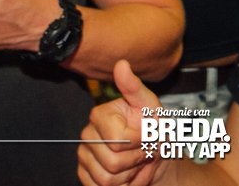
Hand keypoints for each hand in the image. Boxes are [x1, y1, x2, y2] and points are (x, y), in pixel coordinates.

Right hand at [78, 60, 168, 185]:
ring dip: (131, 175)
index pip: (119, 139)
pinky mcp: (85, 176)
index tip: (150, 134)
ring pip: (108, 180)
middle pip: (114, 162)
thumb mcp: (150, 105)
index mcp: (100, 116)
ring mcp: (85, 157)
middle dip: (137, 159)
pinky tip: (128, 174)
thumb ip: (134, 87)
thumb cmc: (153, 127)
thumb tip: (121, 64)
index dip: (141, 141)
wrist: (154, 153)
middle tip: (145, 150)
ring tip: (137, 161)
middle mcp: (88, 136)